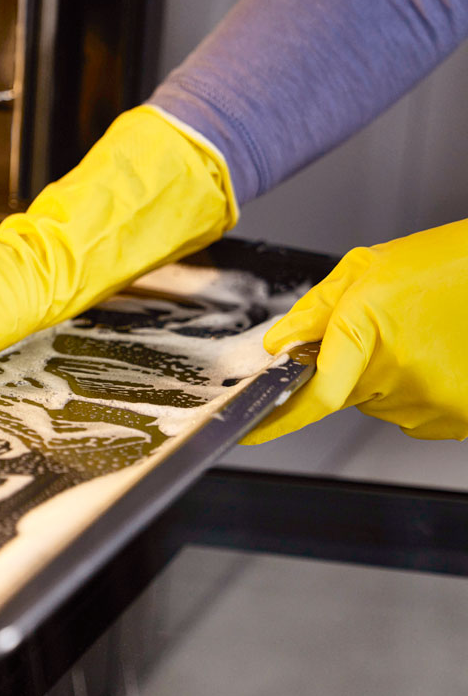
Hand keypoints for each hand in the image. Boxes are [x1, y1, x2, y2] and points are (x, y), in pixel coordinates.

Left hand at [244, 219, 467, 442]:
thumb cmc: (447, 263)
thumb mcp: (367, 269)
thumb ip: (316, 310)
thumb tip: (279, 344)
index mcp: (366, 334)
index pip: (312, 395)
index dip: (276, 420)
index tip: (249, 432)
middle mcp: (397, 376)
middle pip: (346, 394)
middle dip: (351, 368)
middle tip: (388, 331)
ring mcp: (431, 402)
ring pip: (383, 403)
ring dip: (390, 378)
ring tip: (423, 336)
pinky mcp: (460, 416)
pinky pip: (418, 415)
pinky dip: (420, 391)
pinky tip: (442, 355)